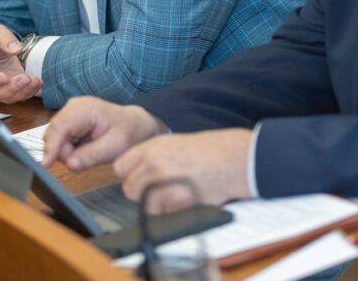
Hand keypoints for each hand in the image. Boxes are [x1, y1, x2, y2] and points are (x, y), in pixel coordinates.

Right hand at [0, 24, 41, 102]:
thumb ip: (4, 38)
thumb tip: (16, 49)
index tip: (4, 77)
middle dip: (11, 88)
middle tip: (24, 78)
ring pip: (8, 97)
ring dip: (23, 91)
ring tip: (35, 81)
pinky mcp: (11, 88)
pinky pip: (19, 96)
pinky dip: (29, 91)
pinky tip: (38, 82)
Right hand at [42, 97, 164, 170]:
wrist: (134, 124)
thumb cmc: (127, 133)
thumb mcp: (114, 148)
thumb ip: (91, 156)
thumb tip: (69, 164)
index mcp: (85, 109)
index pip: (60, 127)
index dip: (51, 146)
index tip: (45, 165)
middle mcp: (73, 106)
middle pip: (54, 133)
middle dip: (63, 151)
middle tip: (86, 158)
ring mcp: (69, 112)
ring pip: (54, 138)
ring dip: (67, 150)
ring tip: (90, 150)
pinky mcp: (69, 119)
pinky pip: (59, 138)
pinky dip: (69, 147)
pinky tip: (85, 146)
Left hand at [113, 129, 254, 212]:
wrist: (237, 158)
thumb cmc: (213, 152)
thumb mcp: (177, 143)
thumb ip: (154, 156)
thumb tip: (138, 174)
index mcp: (153, 146)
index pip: (120, 166)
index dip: (130, 177)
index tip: (139, 182)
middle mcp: (155, 162)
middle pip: (129, 188)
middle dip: (142, 195)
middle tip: (160, 193)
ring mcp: (165, 180)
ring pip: (144, 205)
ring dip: (158, 207)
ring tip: (177, 198)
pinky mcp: (178, 198)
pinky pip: (163, 214)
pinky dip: (173, 213)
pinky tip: (187, 202)